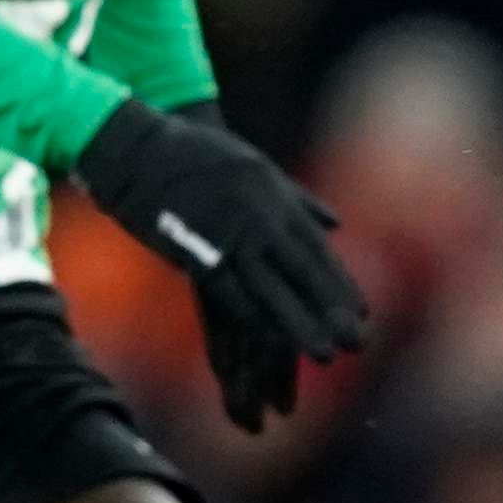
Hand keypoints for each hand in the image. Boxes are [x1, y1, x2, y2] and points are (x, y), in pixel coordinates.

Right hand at [75, 99, 367, 431]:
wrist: (141, 149)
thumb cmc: (197, 155)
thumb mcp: (256, 166)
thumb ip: (296, 198)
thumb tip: (336, 223)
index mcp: (274, 196)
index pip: (316, 247)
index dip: (340, 282)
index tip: (361, 312)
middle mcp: (258, 217)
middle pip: (302, 272)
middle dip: (330, 311)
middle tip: (356, 344)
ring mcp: (227, 234)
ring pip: (271, 289)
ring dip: (298, 325)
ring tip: (323, 353)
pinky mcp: (194, 250)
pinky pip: (230, 292)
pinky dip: (253, 317)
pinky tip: (271, 340)